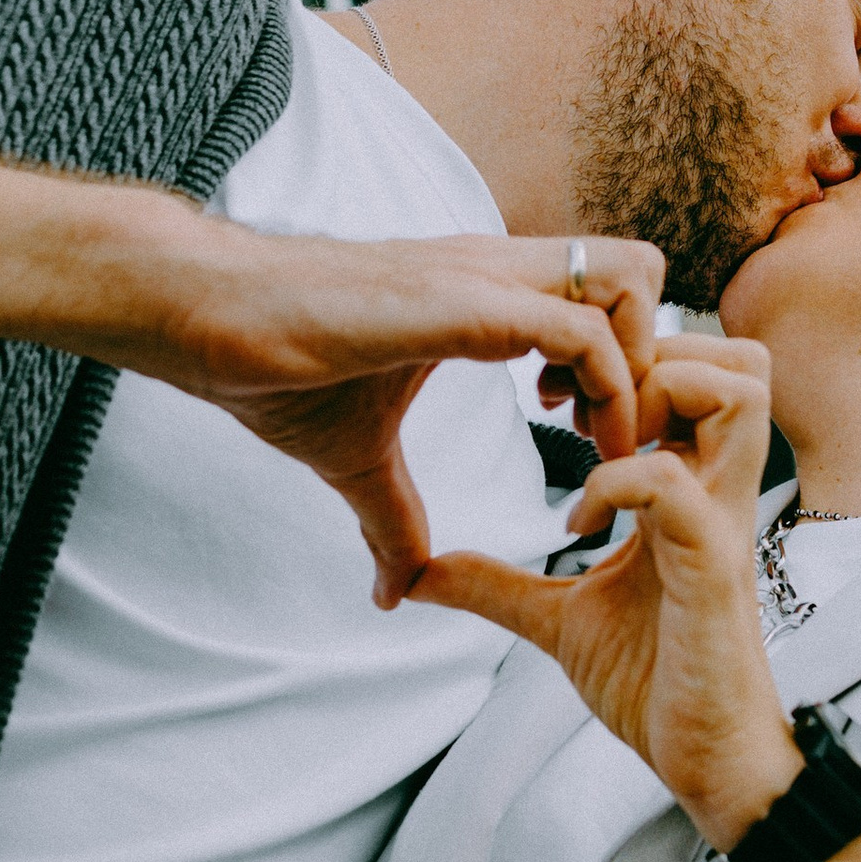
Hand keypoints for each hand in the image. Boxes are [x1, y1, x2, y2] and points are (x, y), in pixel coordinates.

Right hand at [152, 230, 667, 607]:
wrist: (207, 318)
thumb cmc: (273, 366)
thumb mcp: (355, 457)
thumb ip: (392, 517)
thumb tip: (391, 592)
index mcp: (484, 293)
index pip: (602, 292)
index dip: (623, 360)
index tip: (592, 435)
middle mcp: (500, 269)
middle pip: (642, 270)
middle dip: (653, 353)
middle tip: (615, 434)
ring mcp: (489, 277)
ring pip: (631, 279)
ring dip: (636, 365)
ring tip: (600, 440)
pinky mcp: (467, 301)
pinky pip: (579, 329)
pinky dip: (601, 386)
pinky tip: (569, 440)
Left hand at [406, 337, 798, 833]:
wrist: (707, 762)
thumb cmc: (657, 684)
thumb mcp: (558, 620)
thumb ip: (497, 586)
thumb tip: (422, 574)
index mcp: (691, 490)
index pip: (700, 371)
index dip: (631, 360)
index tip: (556, 399)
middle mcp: (718, 491)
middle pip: (738, 355)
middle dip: (656, 353)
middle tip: (579, 403)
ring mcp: (721, 522)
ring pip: (737, 390)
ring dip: (657, 396)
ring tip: (593, 444)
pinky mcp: (713, 566)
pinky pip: (672, 482)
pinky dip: (616, 483)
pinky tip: (578, 525)